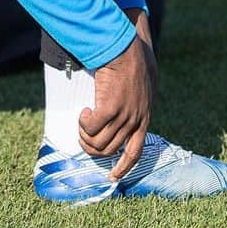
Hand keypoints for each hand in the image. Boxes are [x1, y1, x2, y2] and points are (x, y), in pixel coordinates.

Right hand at [78, 9, 156, 180]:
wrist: (126, 50)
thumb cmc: (133, 61)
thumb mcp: (141, 87)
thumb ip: (136, 102)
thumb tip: (124, 110)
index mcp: (143, 119)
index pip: (134, 153)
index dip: (122, 168)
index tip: (112, 177)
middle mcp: (135, 122)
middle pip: (108, 150)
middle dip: (91, 147)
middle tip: (82, 135)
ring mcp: (123, 116)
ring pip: (97, 142)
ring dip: (85, 135)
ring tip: (82, 121)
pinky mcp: (110, 108)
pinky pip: (91, 127)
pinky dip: (84, 122)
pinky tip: (84, 110)